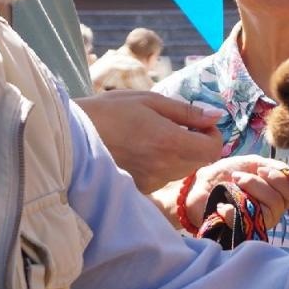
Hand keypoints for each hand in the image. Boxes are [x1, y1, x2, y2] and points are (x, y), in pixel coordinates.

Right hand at [75, 91, 221, 192]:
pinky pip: (165, 176)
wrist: (73, 136)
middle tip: (178, 125)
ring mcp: (152, 181)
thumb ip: (186, 111)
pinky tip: (143, 148)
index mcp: (169, 142)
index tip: (198, 122)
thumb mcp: (149, 100)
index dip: (212, 134)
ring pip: (183, 169)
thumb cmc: (110, 110)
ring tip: (156, 135)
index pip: (212, 149)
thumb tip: (216, 116)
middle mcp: (164, 167)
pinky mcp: (141, 188)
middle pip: (200, 161)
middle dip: (197, 142)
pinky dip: (163, 163)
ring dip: (181, 153)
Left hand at [182, 156, 288, 231]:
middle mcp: (271, 211)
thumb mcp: (252, 164)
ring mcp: (257, 222)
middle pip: (282, 200)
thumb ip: (275, 167)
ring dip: (249, 189)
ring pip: (270, 208)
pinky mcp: (241, 231)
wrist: (198, 186)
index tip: (262, 168)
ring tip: (233, 184)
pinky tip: (223, 205)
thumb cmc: (226, 174)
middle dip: (261, 183)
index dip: (282, 179)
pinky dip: (233, 209)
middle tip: (240, 176)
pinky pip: (247, 222)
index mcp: (276, 195)